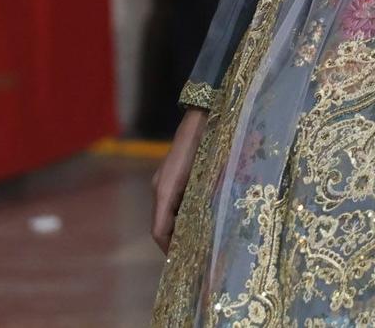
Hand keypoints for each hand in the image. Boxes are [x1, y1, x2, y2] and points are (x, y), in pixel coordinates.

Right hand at [152, 107, 207, 251]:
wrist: (203, 113)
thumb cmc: (208, 142)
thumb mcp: (210, 174)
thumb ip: (208, 200)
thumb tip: (215, 226)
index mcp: (165, 190)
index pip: (159, 232)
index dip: (170, 249)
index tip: (187, 261)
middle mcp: (160, 187)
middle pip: (163, 225)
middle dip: (179, 240)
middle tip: (200, 253)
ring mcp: (164, 180)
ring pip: (170, 213)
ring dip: (184, 226)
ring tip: (205, 237)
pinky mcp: (173, 174)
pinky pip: (174, 201)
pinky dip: (185, 212)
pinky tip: (204, 214)